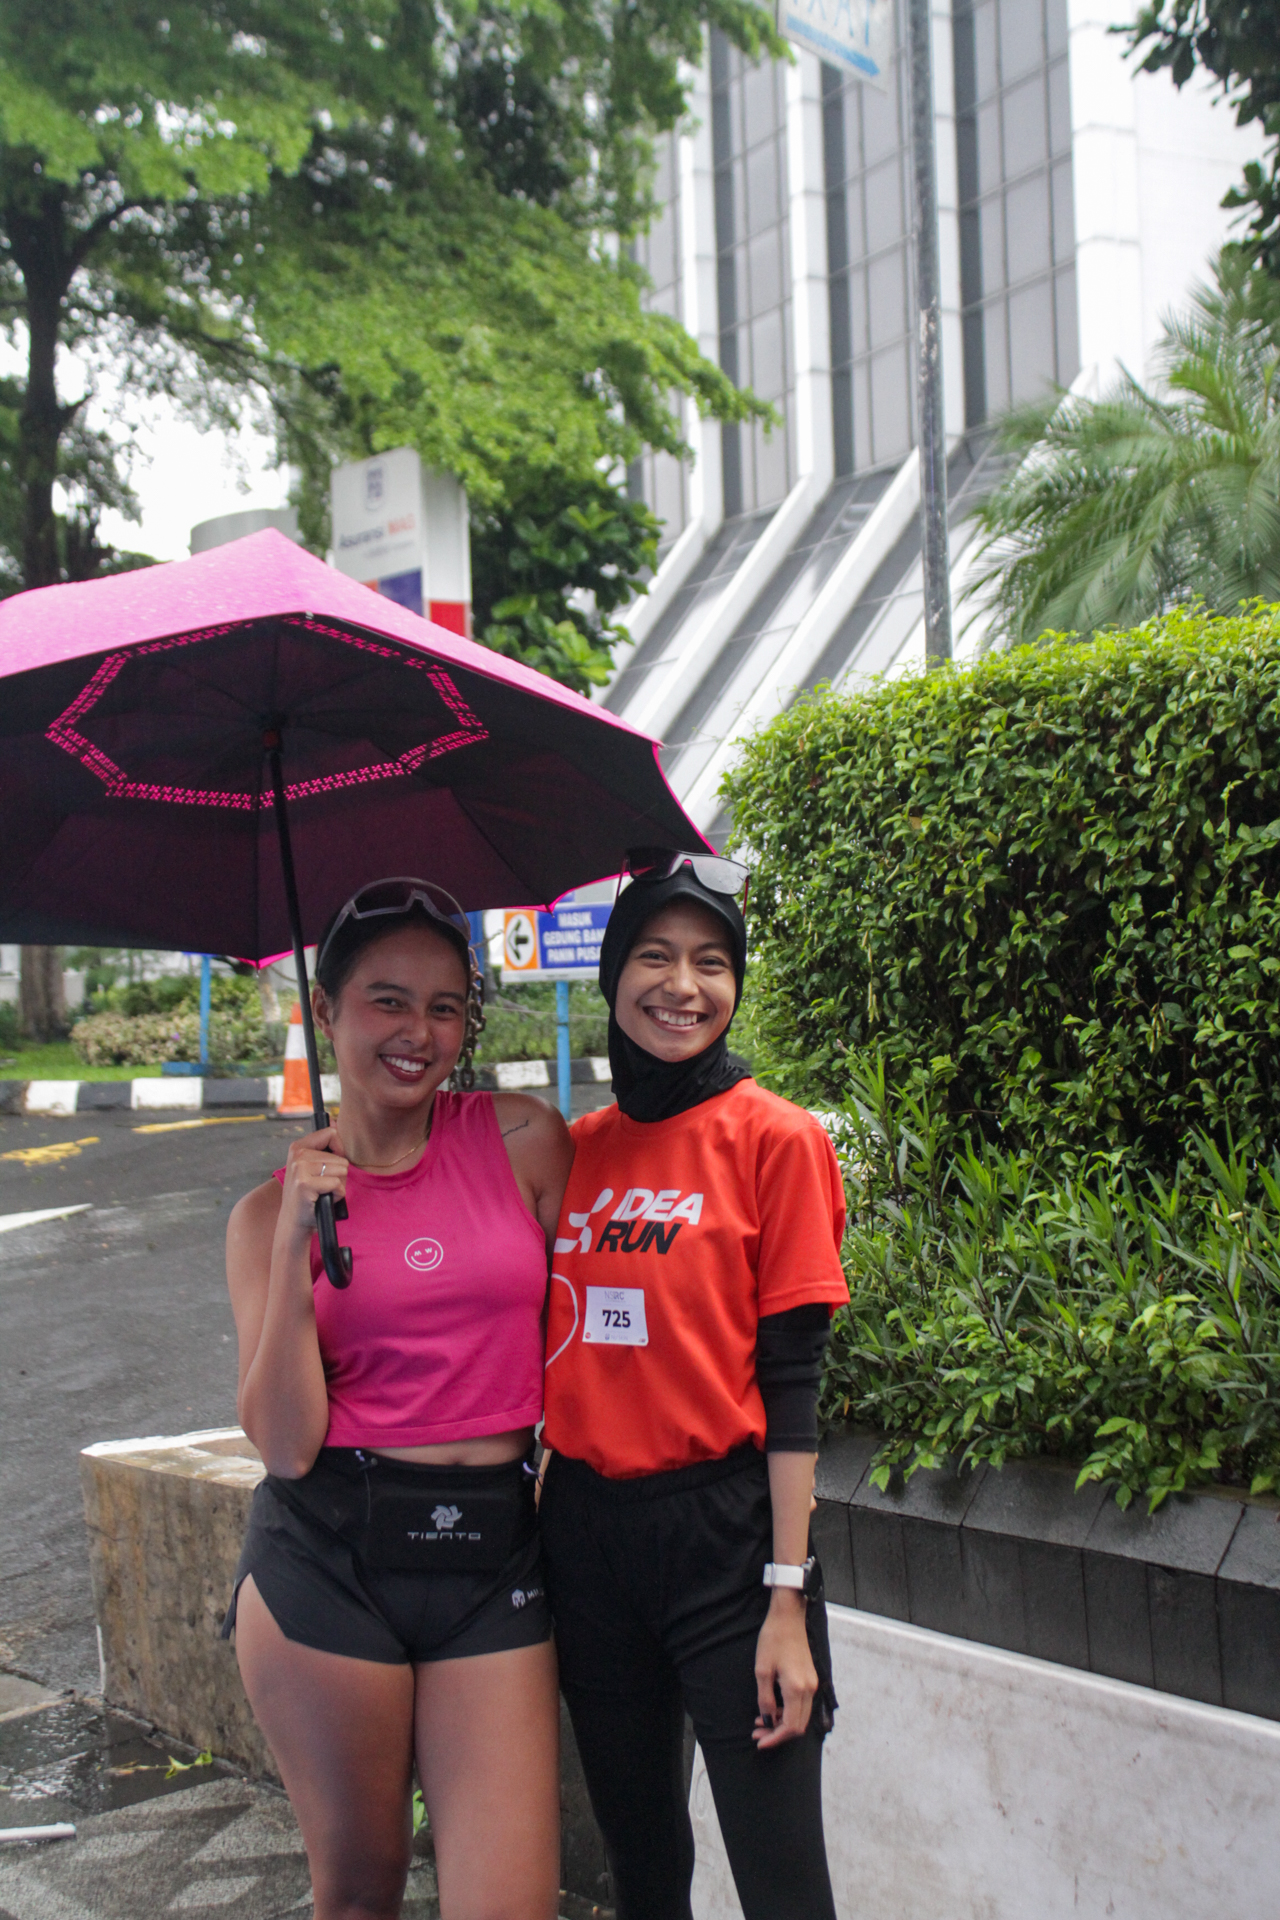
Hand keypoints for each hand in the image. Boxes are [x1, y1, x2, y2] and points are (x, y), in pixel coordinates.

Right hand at [278, 1125, 348, 1243]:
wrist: (294, 1222)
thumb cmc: (309, 1195)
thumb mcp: (312, 1167)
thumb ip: (324, 1147)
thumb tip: (335, 1123)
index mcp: (298, 1146)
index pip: (331, 1133)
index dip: (339, 1150)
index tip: (331, 1165)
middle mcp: (297, 1154)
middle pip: (341, 1157)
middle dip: (339, 1175)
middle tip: (322, 1187)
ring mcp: (300, 1169)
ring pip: (341, 1171)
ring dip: (338, 1186)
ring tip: (322, 1192)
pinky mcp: (305, 1184)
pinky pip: (337, 1185)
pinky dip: (336, 1195)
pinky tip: (322, 1200)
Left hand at [752, 1590, 817, 1747]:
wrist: (788, 1617)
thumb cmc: (773, 1640)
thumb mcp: (762, 1671)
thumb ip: (765, 1699)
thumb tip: (767, 1720)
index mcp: (797, 1689)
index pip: (790, 1727)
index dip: (775, 1738)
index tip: (759, 1742)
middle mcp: (809, 1689)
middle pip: (798, 1726)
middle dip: (778, 1734)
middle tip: (757, 1733)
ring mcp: (812, 1684)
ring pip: (800, 1716)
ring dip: (782, 1723)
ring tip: (761, 1720)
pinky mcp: (810, 1678)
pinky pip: (802, 1704)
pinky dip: (788, 1711)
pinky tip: (772, 1708)